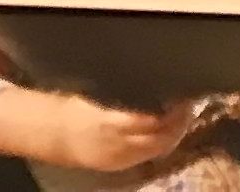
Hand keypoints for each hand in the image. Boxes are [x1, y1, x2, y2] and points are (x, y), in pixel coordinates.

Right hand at [0, 88, 199, 171]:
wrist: (49, 134)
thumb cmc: (69, 106)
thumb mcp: (93, 93)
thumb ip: (120, 91)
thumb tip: (148, 74)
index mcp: (107, 122)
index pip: (148, 121)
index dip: (170, 111)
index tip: (183, 92)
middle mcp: (116, 145)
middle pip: (158, 138)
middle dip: (179, 121)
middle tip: (190, 101)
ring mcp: (120, 158)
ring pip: (157, 149)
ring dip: (174, 132)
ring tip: (184, 113)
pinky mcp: (120, 165)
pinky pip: (149, 155)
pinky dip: (163, 142)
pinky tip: (169, 129)